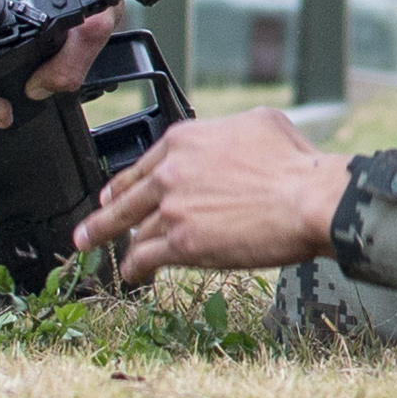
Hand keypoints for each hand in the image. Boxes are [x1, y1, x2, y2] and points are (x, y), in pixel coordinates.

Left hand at [76, 113, 346, 284]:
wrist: (309, 200)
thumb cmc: (294, 163)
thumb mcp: (259, 123)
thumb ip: (225, 132)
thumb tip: (225, 141)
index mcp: (184, 140)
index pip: (144, 165)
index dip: (126, 183)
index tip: (115, 192)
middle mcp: (170, 172)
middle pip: (126, 198)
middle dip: (104, 217)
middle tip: (88, 231)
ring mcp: (171, 209)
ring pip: (135, 231)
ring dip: (125, 246)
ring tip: (119, 259)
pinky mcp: (180, 244)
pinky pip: (145, 258)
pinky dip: (136, 268)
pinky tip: (133, 274)